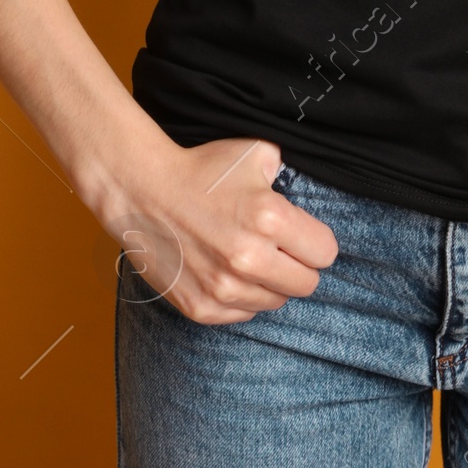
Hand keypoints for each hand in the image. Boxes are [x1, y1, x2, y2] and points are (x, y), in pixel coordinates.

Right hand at [101, 136, 337, 324]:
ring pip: (276, 302)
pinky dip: (241, 297)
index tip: (300, 234)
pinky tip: (226, 271)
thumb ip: (289, 170)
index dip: (315, 241)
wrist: (142, 191)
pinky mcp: (201, 308)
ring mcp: (223, 288)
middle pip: (307, 284)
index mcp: (270, 218)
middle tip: (278, 248)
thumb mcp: (256, 152)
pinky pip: (243, 315)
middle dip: (298, 265)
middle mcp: (249, 258)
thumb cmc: (202, 170)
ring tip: (247, 256)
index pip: (325, 253)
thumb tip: (307, 190)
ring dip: (269, 283)